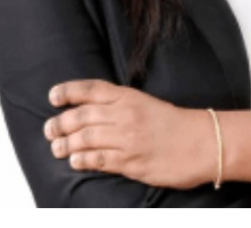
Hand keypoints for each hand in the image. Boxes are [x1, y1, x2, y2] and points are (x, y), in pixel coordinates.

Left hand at [43, 79, 212, 189]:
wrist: (201, 141)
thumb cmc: (173, 122)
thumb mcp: (144, 102)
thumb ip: (118, 104)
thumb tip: (89, 109)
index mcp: (128, 96)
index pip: (91, 89)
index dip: (68, 91)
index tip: (53, 96)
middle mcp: (125, 114)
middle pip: (82, 115)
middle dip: (61, 122)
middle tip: (49, 129)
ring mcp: (128, 138)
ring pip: (87, 138)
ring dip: (66, 143)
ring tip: (56, 148)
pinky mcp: (132, 161)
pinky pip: (101, 159)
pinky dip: (84, 160)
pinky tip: (75, 161)